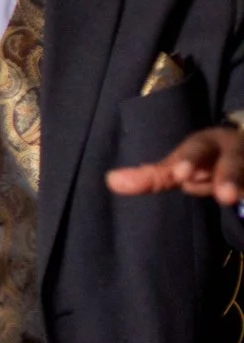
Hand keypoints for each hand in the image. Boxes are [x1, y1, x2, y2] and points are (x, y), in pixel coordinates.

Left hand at [108, 124, 243, 205]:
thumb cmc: (205, 160)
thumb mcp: (181, 164)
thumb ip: (153, 176)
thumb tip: (112, 181)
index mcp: (207, 143)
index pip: (196, 149)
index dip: (188, 160)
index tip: (180, 175)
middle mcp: (234, 149)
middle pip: (234, 159)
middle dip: (230, 176)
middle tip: (226, 196)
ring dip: (243, 184)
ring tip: (237, 199)